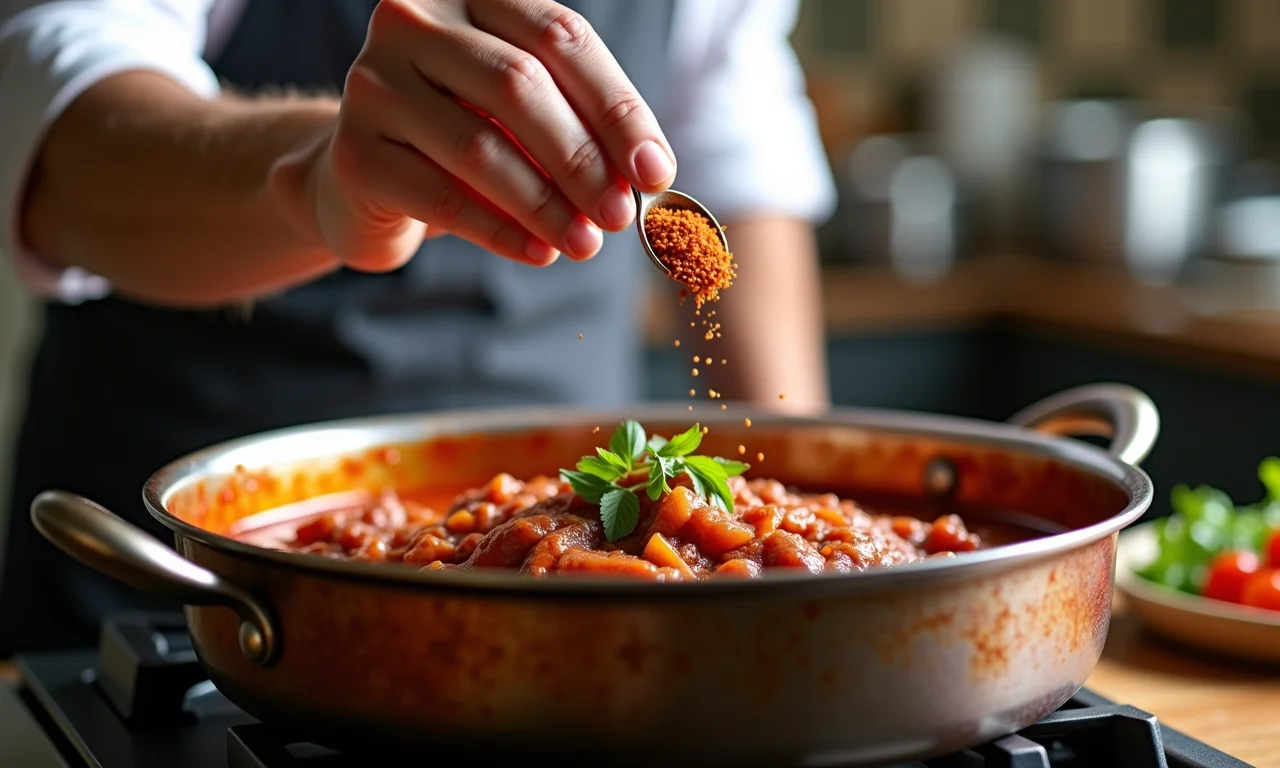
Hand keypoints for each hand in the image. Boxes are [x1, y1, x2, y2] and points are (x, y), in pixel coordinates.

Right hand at [269, 0, 677, 272]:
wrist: (367, 178)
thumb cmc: (464, 139)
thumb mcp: (525, 119)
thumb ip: (580, 128)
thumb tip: (648, 174)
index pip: (560, 37)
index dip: (616, 108)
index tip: (655, 171)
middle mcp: (413, 21)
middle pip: (520, 85)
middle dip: (581, 159)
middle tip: (620, 216)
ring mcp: (374, 83)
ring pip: (480, 145)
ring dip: (545, 205)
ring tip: (585, 245)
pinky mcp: (354, 152)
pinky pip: (441, 197)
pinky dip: (500, 231)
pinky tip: (538, 252)